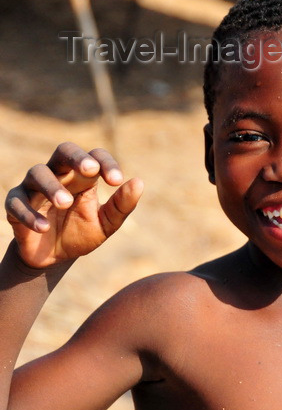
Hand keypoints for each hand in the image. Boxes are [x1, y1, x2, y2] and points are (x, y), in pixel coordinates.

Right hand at [4, 142, 142, 267]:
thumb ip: (121, 206)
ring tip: (65, 203)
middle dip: (76, 157)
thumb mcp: (106, 224)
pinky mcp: (15, 206)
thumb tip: (138, 182)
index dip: (106, 163)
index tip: (116, 180)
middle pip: (63, 151)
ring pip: (37, 173)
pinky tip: (43, 227)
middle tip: (90, 169)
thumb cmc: (81, 234)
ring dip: (52, 186)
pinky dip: (29, 214)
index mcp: (83, 177)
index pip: (94, 157)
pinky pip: (17, 203)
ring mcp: (34, 189)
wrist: (54, 258)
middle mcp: (58, 176)